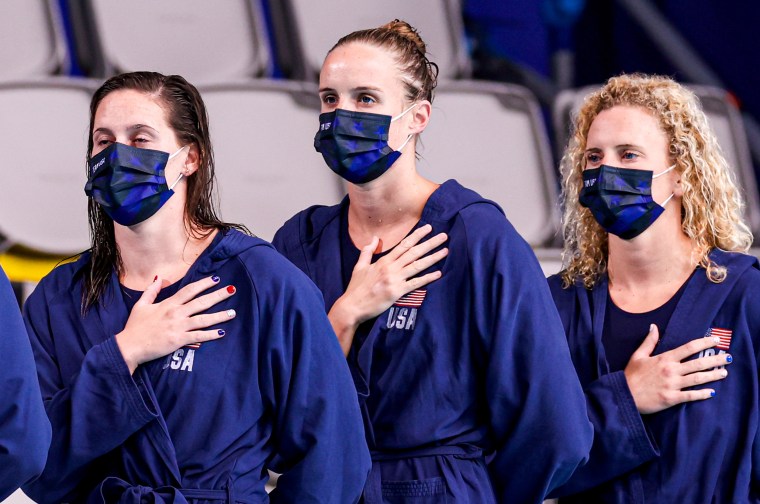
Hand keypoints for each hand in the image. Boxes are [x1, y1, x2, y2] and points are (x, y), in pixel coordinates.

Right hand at [116, 275, 236, 373]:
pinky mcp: (179, 340)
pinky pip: (199, 336)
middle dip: (218, 295)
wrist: (129, 346)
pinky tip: (222, 332)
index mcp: (168, 304)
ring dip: (220, 316)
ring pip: (204, 319)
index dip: (203, 283)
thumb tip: (159, 278)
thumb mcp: (141, 305)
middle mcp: (176, 313)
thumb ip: (151, 291)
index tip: (216, 279)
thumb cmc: (135, 327)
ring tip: (233, 312)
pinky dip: (211, 334)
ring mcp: (178, 326)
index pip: (190, 290)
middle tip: (232, 290)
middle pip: (201, 302)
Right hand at [329, 224, 447, 354]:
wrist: (353, 307)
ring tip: (445, 251)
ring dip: (433, 257)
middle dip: (430, 243)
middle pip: (414, 252)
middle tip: (444, 236)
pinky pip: (415, 283)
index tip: (428, 228)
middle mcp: (391, 268)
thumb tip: (375, 238)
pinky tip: (438, 273)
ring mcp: (395, 280)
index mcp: (383, 261)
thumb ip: (368, 251)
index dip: (417, 235)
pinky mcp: (397, 292)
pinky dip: (427, 278)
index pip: (404, 245)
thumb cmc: (356, 288)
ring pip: (417, 265)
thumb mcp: (359, 266)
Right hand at [624, 324, 731, 413]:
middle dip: (715, 359)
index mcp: (664, 358)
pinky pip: (691, 396)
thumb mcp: (638, 355)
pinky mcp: (672, 398)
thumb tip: (654, 326)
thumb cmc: (631, 375)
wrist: (623, 395)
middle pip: (698, 363)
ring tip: (724, 373)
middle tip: (728, 357)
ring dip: (713, 375)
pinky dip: (703, 394)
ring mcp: (672, 385)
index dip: (704, 342)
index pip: (689, 347)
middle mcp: (671, 370)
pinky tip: (712, 392)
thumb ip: (649, 341)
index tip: (716, 340)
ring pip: (698, 378)